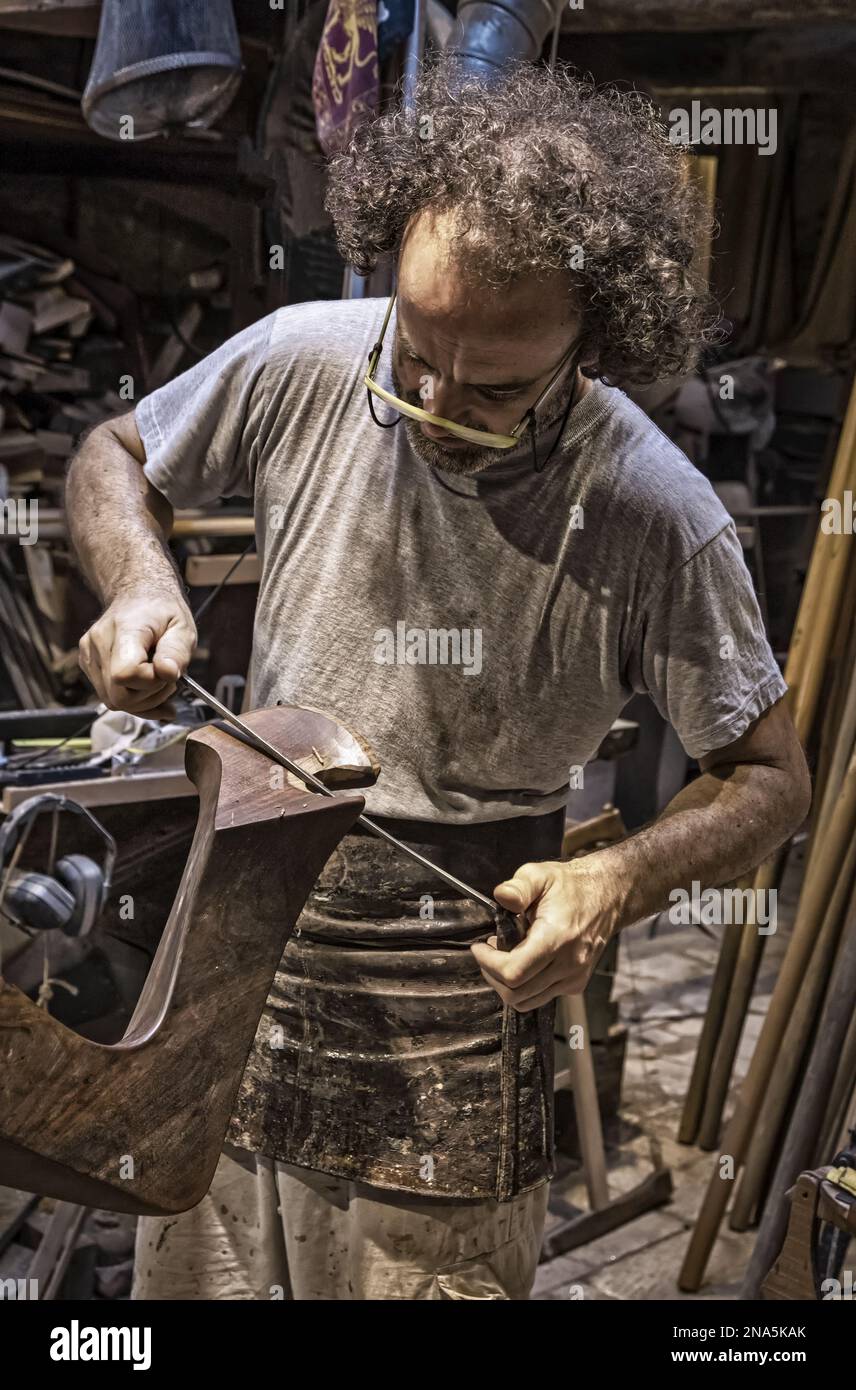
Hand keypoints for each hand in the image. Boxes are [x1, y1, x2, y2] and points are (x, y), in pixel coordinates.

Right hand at [78, 590, 196, 717]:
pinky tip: (145, 684)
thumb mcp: (183, 627)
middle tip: (167, 679)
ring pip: (112, 702)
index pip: (125, 674)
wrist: (137, 595)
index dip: (151, 682)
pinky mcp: (88, 664)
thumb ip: (177, 651)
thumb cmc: (162, 611)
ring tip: (157, 678)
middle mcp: (98, 642)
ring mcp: (89, 655)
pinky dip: (132, 698)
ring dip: (142, 700)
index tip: (167, 671)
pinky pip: (109, 697)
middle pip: (117, 697)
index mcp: (123, 629)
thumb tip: (168, 673)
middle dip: (149, 696)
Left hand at [471, 857, 621, 1011]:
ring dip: (507, 984)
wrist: (607, 897)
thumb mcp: (540, 875)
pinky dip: (526, 986)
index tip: (479, 947)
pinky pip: (542, 996)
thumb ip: (519, 887)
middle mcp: (568, 964)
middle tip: (488, 953)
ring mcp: (574, 977)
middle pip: (516, 993)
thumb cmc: (570, 886)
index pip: (514, 972)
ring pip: (528, 1001)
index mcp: (557, 938)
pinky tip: (524, 961)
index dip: (488, 963)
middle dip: (492, 975)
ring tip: (503, 957)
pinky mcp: (576, 984)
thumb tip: (501, 897)